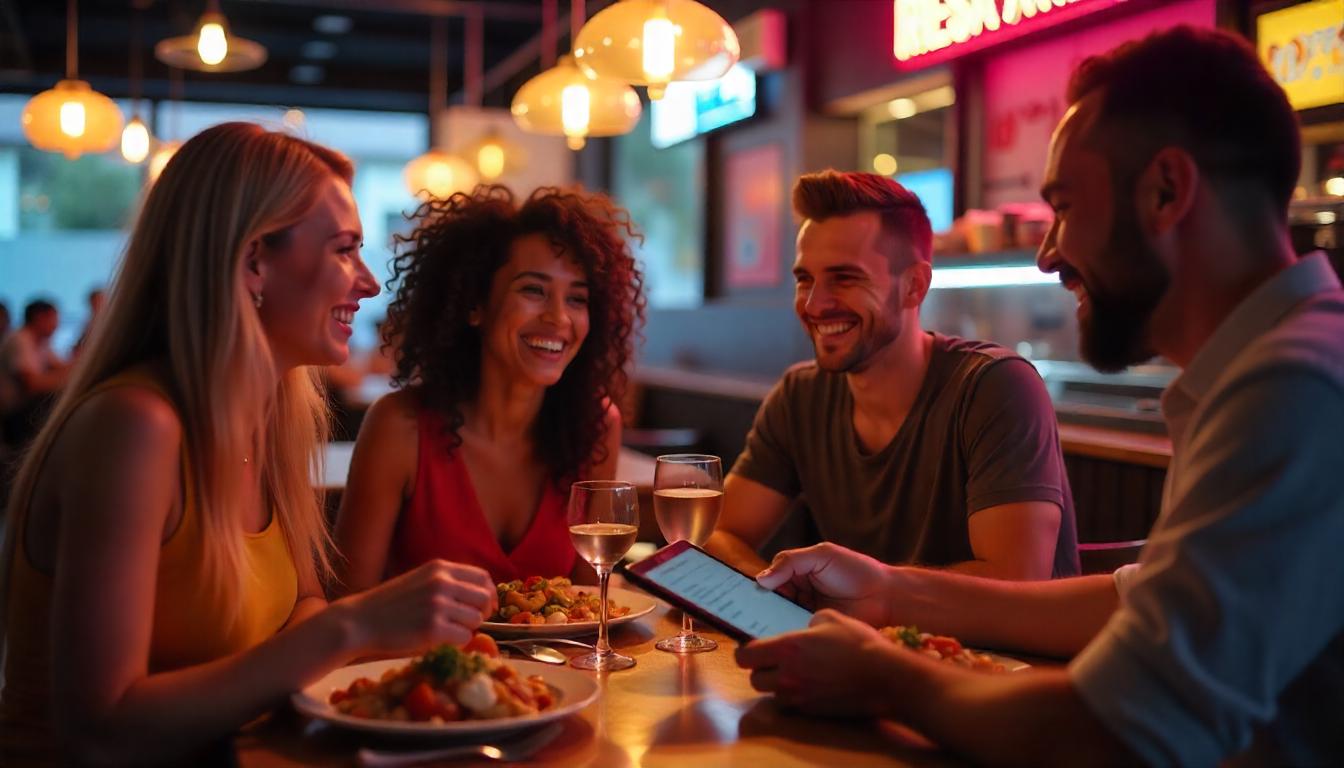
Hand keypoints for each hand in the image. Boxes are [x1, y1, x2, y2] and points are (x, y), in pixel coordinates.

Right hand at [332, 560, 497, 657]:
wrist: (360, 621)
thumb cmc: (391, 605)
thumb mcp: (421, 580)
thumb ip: (448, 583)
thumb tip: (483, 597)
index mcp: (440, 568)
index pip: (482, 577)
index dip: (487, 594)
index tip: (484, 607)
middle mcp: (442, 583)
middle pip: (484, 598)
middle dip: (481, 613)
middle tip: (467, 623)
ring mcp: (438, 605)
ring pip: (476, 620)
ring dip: (466, 629)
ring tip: (446, 631)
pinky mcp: (433, 628)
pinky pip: (464, 638)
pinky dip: (456, 642)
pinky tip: (439, 640)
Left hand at [735, 609, 891, 716]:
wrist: (885, 676)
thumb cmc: (858, 643)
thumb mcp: (830, 617)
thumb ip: (806, 622)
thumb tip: (802, 630)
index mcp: (787, 649)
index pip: (744, 656)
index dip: (746, 650)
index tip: (755, 646)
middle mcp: (787, 676)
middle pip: (755, 679)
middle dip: (761, 669)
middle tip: (775, 660)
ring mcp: (800, 697)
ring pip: (772, 694)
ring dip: (778, 684)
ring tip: (795, 671)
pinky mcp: (813, 711)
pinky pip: (793, 703)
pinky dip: (796, 694)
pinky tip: (813, 683)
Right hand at [755, 543, 893, 626]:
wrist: (885, 597)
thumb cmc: (856, 571)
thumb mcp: (822, 555)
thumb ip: (791, 561)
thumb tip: (761, 578)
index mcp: (798, 572)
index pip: (769, 579)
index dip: (755, 586)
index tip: (738, 594)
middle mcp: (798, 593)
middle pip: (770, 600)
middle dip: (757, 607)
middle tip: (742, 614)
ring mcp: (805, 613)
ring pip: (778, 618)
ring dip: (768, 622)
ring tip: (753, 628)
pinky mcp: (813, 631)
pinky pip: (794, 632)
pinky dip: (784, 634)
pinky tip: (774, 637)